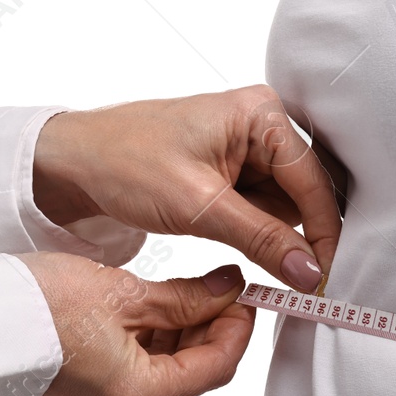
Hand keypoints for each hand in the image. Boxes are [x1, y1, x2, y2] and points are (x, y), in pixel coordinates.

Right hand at [16, 253, 254, 395]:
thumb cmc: (36, 308)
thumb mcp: (125, 293)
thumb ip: (186, 297)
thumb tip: (228, 290)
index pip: (216, 367)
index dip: (239, 329)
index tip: (247, 296)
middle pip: (193, 371)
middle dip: (213, 328)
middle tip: (223, 287)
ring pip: (167, 370)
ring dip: (184, 331)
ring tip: (191, 289)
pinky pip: (137, 371)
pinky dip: (153, 340)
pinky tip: (157, 306)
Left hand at [32, 85, 341, 291]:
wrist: (72, 165)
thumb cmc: (123, 162)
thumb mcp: (198, 205)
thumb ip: (261, 238)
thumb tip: (310, 271)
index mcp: (260, 114)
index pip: (312, 179)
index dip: (323, 231)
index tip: (323, 277)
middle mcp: (262, 126)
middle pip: (308, 191)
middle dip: (303, 235)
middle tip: (306, 281)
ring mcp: (250, 150)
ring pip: (289, 207)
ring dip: (279, 239)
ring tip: (262, 263)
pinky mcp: (236, 174)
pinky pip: (266, 211)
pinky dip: (260, 237)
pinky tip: (247, 249)